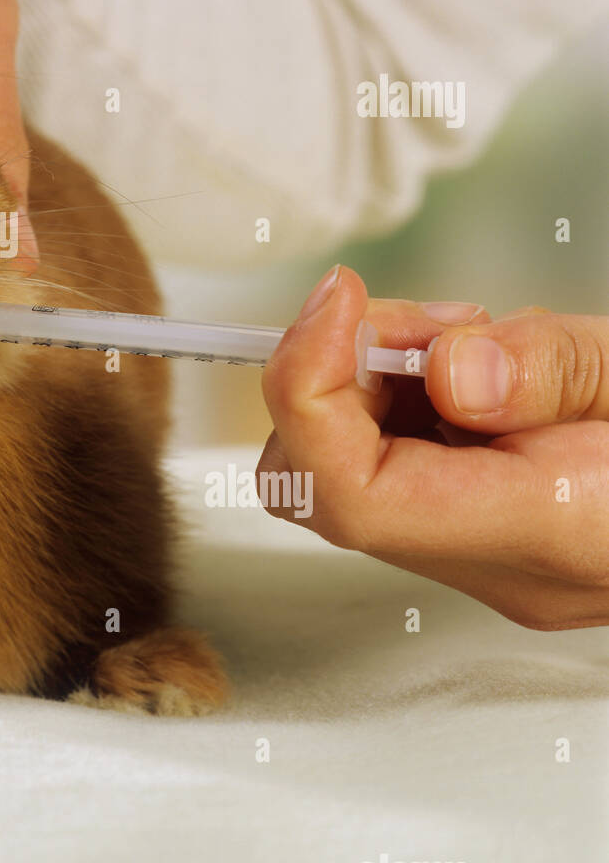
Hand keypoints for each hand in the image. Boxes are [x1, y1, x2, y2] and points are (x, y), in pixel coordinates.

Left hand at [257, 265, 608, 628]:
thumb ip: (553, 373)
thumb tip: (449, 366)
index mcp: (540, 531)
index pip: (349, 491)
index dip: (309, 388)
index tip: (337, 300)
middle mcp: (496, 562)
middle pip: (323, 485)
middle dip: (332, 379)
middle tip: (410, 319)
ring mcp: (488, 553)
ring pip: (354, 463)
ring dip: (377, 378)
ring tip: (473, 335)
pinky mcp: (487, 525)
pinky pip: (402, 459)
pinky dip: (412, 396)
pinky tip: (485, 366)